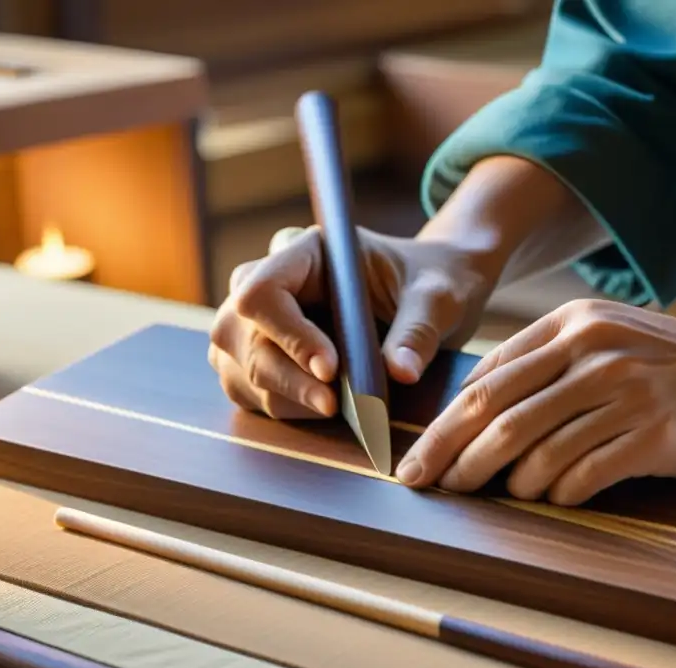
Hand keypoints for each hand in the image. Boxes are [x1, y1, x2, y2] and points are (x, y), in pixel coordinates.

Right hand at [208, 225, 497, 418]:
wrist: (432, 296)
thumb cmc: (434, 282)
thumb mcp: (438, 298)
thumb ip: (418, 330)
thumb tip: (401, 371)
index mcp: (306, 250)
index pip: (263, 291)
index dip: (288, 334)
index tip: (330, 370)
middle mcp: (270, 280)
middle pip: (238, 332)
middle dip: (285, 376)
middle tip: (334, 405)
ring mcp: (258, 320)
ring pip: (237, 365)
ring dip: (282, 396)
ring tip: (335, 408)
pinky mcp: (261, 355)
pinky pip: (247, 388)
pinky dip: (280, 405)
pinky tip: (321, 408)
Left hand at [395, 299, 675, 504]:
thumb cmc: (672, 366)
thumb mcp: (607, 337)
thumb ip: (545, 359)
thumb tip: (474, 402)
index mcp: (573, 325)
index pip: (487, 378)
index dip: (445, 423)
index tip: (421, 456)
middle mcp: (593, 353)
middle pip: (497, 414)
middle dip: (451, 456)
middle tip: (425, 486)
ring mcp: (625, 393)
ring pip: (535, 449)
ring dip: (508, 482)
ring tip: (505, 494)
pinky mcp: (654, 435)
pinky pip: (583, 474)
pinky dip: (558, 492)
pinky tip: (556, 497)